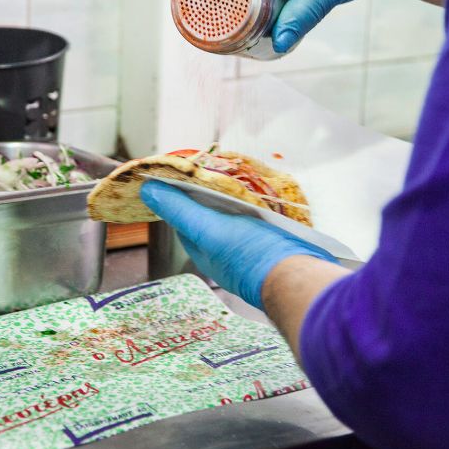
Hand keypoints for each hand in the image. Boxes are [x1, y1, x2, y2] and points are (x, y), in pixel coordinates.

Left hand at [140, 180, 337, 308]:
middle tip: (220, 170)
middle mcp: (226, 253)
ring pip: (238, 219)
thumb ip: (180, 210)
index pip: (185, 217)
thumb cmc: (254, 255)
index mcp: (206, 251)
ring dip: (239, 200)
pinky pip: (261, 223)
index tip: (188, 171)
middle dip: (213, 194)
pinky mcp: (276, 248)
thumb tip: (146, 191)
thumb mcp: (210, 228)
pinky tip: (268, 198)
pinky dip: (260, 208)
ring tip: (244, 179)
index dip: (183, 193)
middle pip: (212, 216)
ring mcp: (253, 251)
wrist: (302, 279)